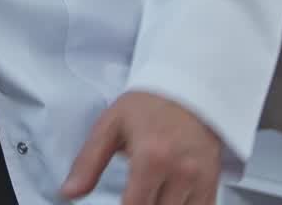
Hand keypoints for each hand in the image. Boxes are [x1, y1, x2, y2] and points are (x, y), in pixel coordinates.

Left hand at [61, 90, 220, 204]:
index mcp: (151, 157)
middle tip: (132, 194)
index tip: (117, 203)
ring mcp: (200, 181)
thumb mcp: (110, 124)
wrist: (188, 88)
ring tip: (146, 194)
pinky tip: (165, 199)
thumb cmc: (146, 105)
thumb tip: (68, 193)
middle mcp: (180, 173)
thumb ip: (88, 162)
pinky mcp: (212, 184)